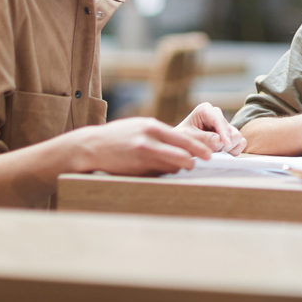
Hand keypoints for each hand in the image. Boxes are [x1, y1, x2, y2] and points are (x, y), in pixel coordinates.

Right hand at [67, 116, 213, 175]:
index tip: (209, 154)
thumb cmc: (118, 137)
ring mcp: (142, 154)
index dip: (199, 148)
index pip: (183, 138)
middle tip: (201, 165)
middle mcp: (150, 139)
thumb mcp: (139, 127)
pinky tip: (159, 172)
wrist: (91, 147)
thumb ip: (158, 134)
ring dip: (177, 169)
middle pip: (182, 153)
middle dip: (194, 161)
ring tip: (177, 168)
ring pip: (171, 166)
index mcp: (153, 127)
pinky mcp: (136, 168)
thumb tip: (181, 146)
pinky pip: (157, 174)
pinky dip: (162, 174)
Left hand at [178, 102, 246, 155]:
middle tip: (210, 151)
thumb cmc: (181, 139)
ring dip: (228, 149)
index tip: (226, 144)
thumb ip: (202, 139)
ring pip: (238, 138)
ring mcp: (225, 125)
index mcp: (205, 110)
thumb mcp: (187, 138)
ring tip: (214, 152)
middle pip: (232, 131)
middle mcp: (217, 115)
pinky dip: (234, 150)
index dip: (224, 133)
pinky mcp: (230, 134)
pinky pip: (241, 143)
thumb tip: (219, 141)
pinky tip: (222, 153)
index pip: (219, 121)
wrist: (181, 145)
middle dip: (223, 144)